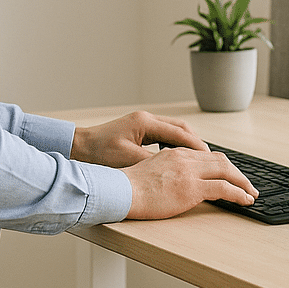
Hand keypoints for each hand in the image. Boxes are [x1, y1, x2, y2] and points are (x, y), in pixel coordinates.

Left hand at [71, 111, 209, 168]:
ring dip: (186, 144)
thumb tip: (175, 168)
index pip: (180, 133)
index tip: (209, 158)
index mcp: (145, 123)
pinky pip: (164, 135)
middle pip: (181, 128)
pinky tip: (177, 157)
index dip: (196, 147)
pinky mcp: (139, 130)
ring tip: (197, 159)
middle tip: (208, 159)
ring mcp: (143, 123)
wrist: (79, 147)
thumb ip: (153, 163)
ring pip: (174, 131)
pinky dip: (175, 144)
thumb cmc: (99, 153)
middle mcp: (146, 119)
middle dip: (196, 143)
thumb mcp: (128, 160)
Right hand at [121, 146, 257, 219]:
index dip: (220, 165)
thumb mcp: (148, 171)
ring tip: (250, 193)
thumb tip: (173, 182)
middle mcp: (184, 158)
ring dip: (242, 182)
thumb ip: (165, 170)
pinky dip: (239, 193)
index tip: (228, 174)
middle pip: (220, 160)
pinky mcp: (192, 188)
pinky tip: (245, 200)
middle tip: (245, 183)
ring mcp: (189, 172)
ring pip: (226, 171)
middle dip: (236, 172)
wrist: (120, 191)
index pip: (204, 155)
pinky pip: (224, 188)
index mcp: (174, 153)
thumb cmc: (128, 187)